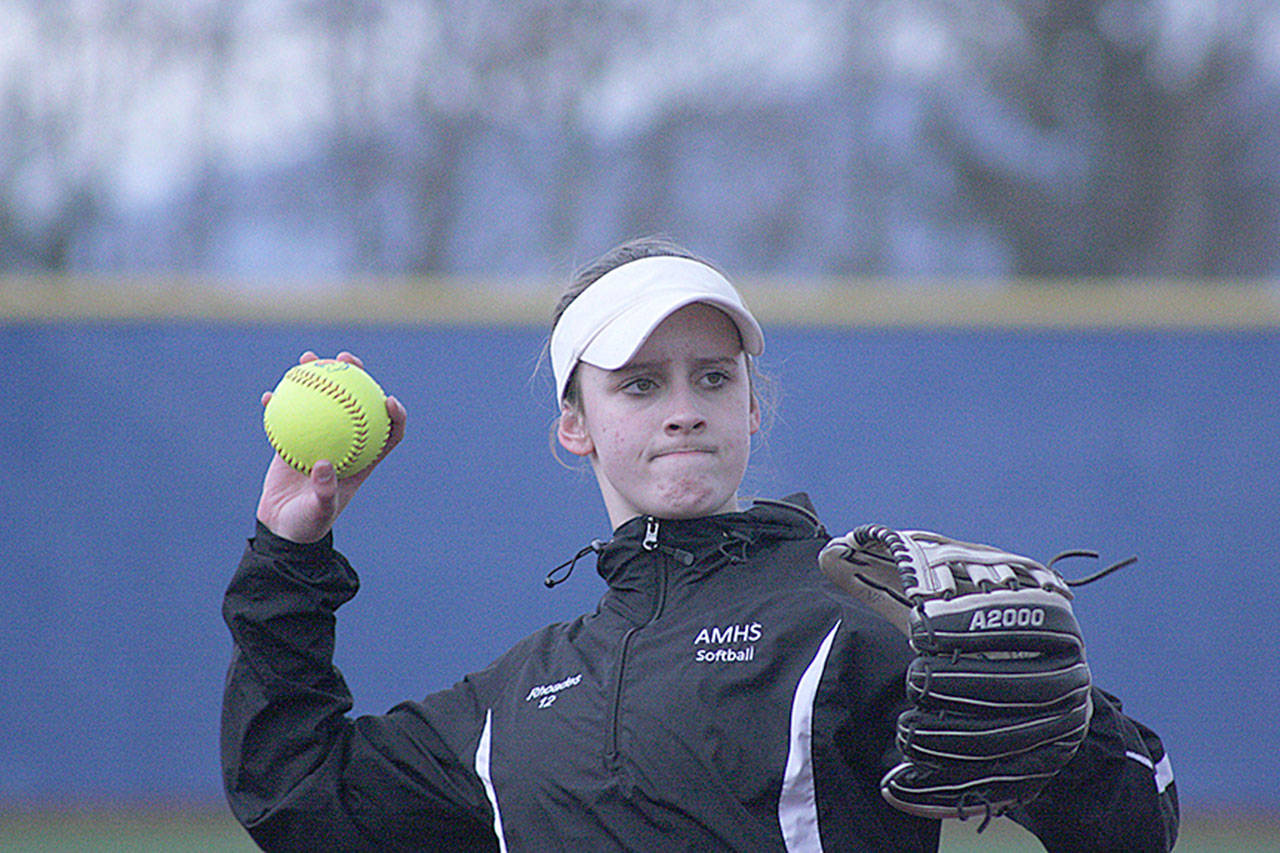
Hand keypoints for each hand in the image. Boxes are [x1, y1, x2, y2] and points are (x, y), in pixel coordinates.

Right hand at [255, 351, 406, 542]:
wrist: (282, 528)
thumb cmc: (308, 524)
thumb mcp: (319, 513)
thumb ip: (325, 492)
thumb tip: (324, 464)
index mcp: (363, 460)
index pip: (388, 433)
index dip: (395, 414)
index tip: (387, 398)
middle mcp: (346, 443)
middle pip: (358, 404)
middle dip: (357, 377)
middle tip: (346, 359)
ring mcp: (321, 438)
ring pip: (325, 401)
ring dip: (318, 377)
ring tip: (307, 359)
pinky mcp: (296, 440)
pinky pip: (290, 415)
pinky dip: (280, 404)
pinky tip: (270, 395)